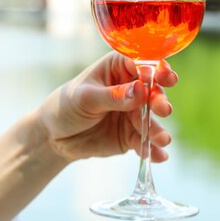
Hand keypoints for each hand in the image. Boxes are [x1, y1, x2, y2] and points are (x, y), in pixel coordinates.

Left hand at [38, 51, 177, 162]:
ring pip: (152, 119)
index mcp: (118, 68)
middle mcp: (132, 88)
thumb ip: (113, 95)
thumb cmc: (67, 105)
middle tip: (163, 110)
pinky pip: (145, 141)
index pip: (142, 64)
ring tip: (162, 140)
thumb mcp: (86, 98)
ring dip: (158, 129)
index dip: (156, 69)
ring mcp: (134, 112)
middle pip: (153, 92)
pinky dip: (153, 149)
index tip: (164, 77)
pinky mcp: (132, 134)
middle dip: (159, 100)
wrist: (55, 136)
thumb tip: (140, 90)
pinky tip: (159, 156)